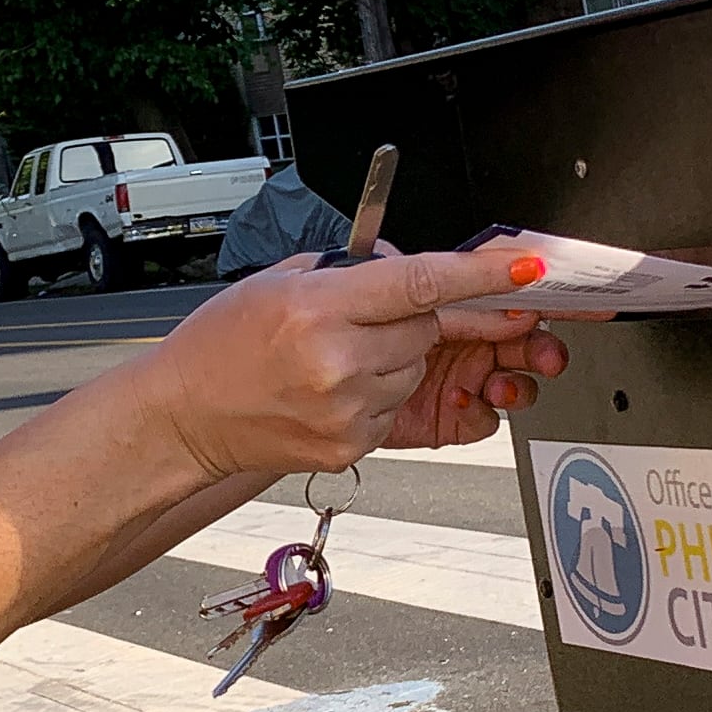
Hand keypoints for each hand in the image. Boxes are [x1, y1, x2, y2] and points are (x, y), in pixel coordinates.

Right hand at [141, 243, 564, 479]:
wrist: (184, 417)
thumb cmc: (221, 346)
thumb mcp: (276, 283)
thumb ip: (347, 271)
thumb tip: (403, 264)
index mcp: (319, 312)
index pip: (420, 285)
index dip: (481, 275)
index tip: (527, 267)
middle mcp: (337, 364)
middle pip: (425, 329)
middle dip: (407, 318)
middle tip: (358, 320)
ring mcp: (347, 412)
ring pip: (414, 370)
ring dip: (391, 358)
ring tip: (332, 360)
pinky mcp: (351, 447)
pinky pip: (395, 408)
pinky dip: (374, 395)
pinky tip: (329, 391)